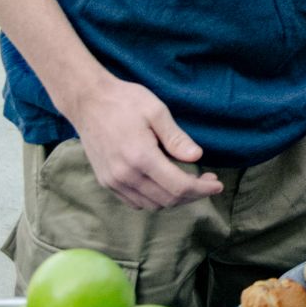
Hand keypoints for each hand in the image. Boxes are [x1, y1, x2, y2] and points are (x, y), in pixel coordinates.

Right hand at [66, 77, 222, 210]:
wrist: (88, 101)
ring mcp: (114, 181)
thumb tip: (197, 156)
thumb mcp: (156, 111)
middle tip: (207, 181)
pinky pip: (136, 202)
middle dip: (193, 194)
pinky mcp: (106, 182)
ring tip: (188, 182)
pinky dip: (154, 199)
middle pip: (168, 200)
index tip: (217, 185)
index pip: (179, 186)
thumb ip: (176, 137)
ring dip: (174, 199)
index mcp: (141, 156)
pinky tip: (164, 184)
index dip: (202, 189)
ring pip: (152, 205)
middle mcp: (126, 175)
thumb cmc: (124, 101)